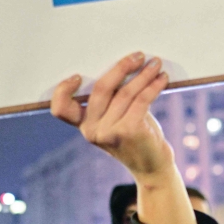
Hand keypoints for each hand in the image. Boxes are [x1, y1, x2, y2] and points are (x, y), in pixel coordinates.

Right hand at [51, 53, 198, 223]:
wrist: (153, 168)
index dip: (63, 90)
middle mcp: (92, 130)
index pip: (61, 109)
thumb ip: (112, 100)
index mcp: (84, 125)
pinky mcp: (129, 131)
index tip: (76, 76)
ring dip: (144, 74)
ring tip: (156, 64)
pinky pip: (142, 99)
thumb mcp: (116, 119)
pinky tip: (162, 78)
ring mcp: (109, 132)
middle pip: (101, 89)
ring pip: (126, 92)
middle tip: (138, 56)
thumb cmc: (135, 136)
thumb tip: (125, 64)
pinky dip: (154, 85)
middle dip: (121, 67)